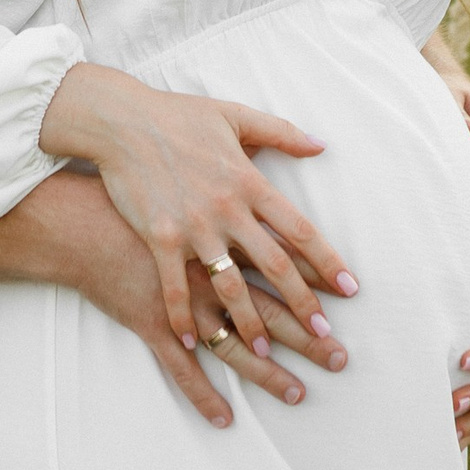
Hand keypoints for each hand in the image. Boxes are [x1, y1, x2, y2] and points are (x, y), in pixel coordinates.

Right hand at [37, 63, 356, 364]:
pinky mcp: (159, 238)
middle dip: (303, 304)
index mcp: (250, 181)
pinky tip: (191, 341)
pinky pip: (175, 287)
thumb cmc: (177, 116)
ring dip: (250, 323)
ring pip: (230, 285)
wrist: (120, 121)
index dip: (327, 262)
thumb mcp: (235, 116)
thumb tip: (320, 145)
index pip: (300, 229)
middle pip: (275, 264)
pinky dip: (183, 317)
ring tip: (265, 353)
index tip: (349, 289)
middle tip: (324, 336)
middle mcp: (227, 208)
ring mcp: (193, 226)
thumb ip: (281, 132)